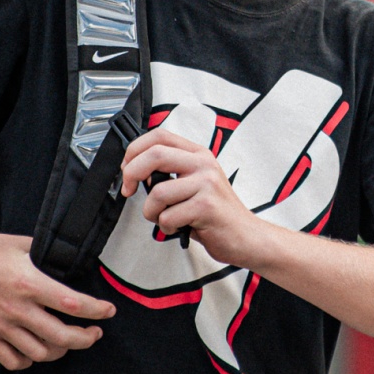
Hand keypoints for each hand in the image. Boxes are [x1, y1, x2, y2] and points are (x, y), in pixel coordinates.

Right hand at [0, 225, 111, 371]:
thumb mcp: (22, 244)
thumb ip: (48, 257)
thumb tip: (72, 264)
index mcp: (28, 283)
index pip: (74, 304)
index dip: (97, 311)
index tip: (108, 311)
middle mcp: (16, 308)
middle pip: (63, 337)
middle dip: (86, 338)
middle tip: (94, 333)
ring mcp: (0, 325)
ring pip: (41, 353)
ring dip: (60, 350)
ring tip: (66, 341)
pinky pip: (13, 361)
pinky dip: (29, 360)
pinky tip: (36, 348)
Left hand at [119, 128, 262, 267]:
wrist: (246, 236)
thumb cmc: (216, 214)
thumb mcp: (196, 183)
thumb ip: (171, 172)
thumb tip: (136, 172)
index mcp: (199, 154)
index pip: (159, 136)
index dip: (135, 150)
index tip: (127, 169)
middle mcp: (204, 164)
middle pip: (155, 155)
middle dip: (132, 174)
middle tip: (129, 190)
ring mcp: (207, 184)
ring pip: (158, 192)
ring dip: (152, 212)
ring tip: (166, 218)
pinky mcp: (206, 206)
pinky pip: (168, 216)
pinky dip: (167, 227)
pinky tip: (179, 227)